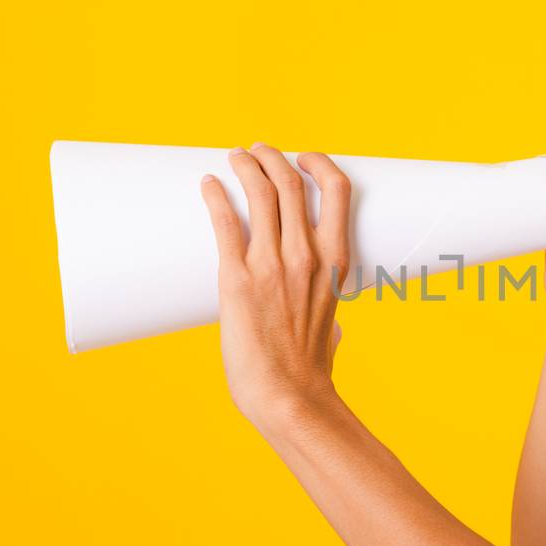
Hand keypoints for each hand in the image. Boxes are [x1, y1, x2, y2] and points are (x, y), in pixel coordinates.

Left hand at [199, 143, 349, 436]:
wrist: (288, 394)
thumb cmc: (310, 368)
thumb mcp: (333, 327)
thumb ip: (332, 319)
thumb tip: (334, 330)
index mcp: (335, 261)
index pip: (338, 190)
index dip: (319, 164)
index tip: (304, 158)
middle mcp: (306, 254)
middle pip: (290, 182)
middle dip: (273, 157)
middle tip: (258, 151)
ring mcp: (271, 264)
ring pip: (260, 192)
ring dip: (245, 166)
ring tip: (234, 158)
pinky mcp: (236, 278)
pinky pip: (224, 223)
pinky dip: (215, 196)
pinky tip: (208, 185)